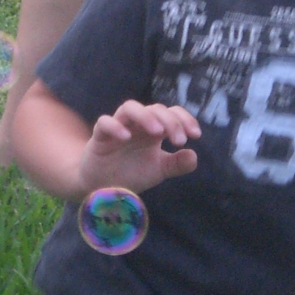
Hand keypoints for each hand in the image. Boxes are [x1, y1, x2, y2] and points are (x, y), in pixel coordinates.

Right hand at [76, 100, 199, 195]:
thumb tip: (193, 155)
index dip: (184, 119)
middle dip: (170, 121)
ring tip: (157, 132)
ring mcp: (118, 127)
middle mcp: (137, 125)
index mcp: (153, 130)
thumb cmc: (131, 173)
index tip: (195, 135)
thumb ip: (177, 164)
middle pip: (154, 109)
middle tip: (179, 141)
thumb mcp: (159, 170)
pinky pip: (104, 122)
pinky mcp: (99, 136)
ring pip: (129, 107)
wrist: (103, 188)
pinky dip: (115, 126)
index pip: (171, 113)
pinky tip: (126, 137)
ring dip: (145, 116)